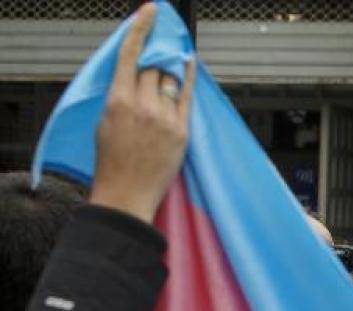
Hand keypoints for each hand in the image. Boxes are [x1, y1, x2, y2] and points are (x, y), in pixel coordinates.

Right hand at [89, 2, 196, 222]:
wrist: (127, 193)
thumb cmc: (112, 161)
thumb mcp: (104, 121)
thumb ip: (120, 95)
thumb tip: (134, 76)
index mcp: (117, 100)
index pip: (131, 54)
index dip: (141, 29)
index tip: (150, 11)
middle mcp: (142, 106)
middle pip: (153, 67)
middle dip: (154, 60)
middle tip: (156, 55)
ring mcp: (164, 118)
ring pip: (169, 79)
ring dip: (167, 71)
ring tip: (167, 67)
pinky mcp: (182, 131)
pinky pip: (187, 96)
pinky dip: (188, 77)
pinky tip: (189, 64)